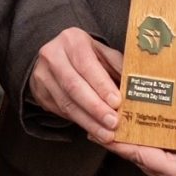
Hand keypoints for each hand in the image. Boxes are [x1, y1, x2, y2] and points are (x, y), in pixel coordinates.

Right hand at [27, 26, 123, 140]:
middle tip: (113, 123)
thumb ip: (117, 65)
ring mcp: (43, 76)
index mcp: (72, 41)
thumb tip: (134, 85)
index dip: (101, 85)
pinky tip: (95, 132)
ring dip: (89, 122)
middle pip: (74, 86)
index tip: (117, 102)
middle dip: (96, 108)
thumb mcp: (102, 53)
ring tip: (107, 134)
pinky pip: (62, 112)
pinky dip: (81, 123)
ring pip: (67, 103)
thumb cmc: (85, 55)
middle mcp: (53, 56)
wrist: (55, 58)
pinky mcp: (40, 94)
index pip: (87, 65)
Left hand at [110, 62, 175, 175]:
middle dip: (125, 146)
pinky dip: (154, 159)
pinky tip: (147, 145)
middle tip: (106, 128)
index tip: (102, 133)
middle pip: (143, 164)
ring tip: (122, 134)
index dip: (120, 144)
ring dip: (139, 153)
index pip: (140, 157)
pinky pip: (164, 175)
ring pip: (152, 171)